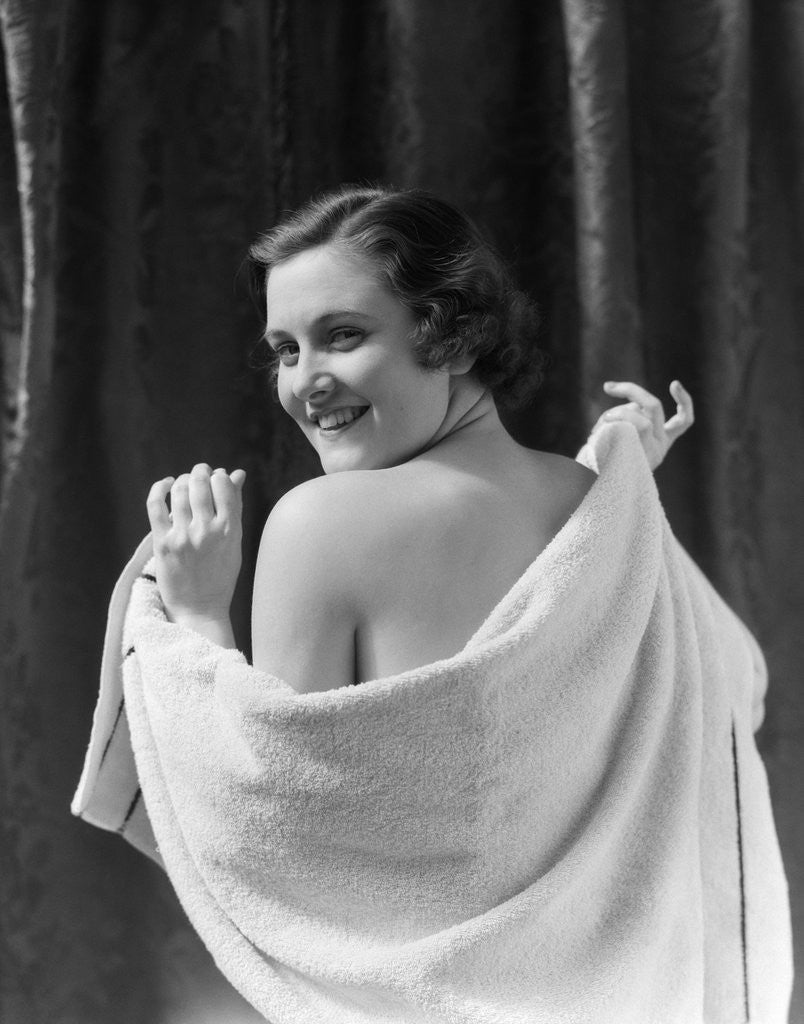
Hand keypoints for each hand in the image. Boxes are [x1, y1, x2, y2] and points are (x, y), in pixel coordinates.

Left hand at [146, 464, 245, 623]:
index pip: (223, 485)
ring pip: (178, 490)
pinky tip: (165, 485)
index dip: (218, 475)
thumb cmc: (220, 575)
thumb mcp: (235, 541)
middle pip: (199, 483)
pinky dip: (159, 488)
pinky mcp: (162, 543)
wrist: (199, 609)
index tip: (216, 478)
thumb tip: (238, 474)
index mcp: (230, 530)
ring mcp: (183, 536)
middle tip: (199, 474)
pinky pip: (155, 504)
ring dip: (181, 480)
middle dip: (199, 472)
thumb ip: (235, 506)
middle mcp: (207, 531)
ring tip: (184, 483)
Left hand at [594, 380, 693, 469]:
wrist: (602, 498)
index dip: (685, 402)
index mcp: (661, 444)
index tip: (675, 383)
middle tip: (607, 387)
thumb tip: (630, 404)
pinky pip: (640, 423)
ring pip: (641, 412)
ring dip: (616, 411)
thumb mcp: (623, 445)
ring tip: (600, 424)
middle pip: (654, 405)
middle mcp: (660, 446)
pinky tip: (600, 427)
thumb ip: (631, 423)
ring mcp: (653, 449)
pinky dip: (618, 417)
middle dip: (630, 389)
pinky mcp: (645, 451)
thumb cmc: (606, 471)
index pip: (683, 422)